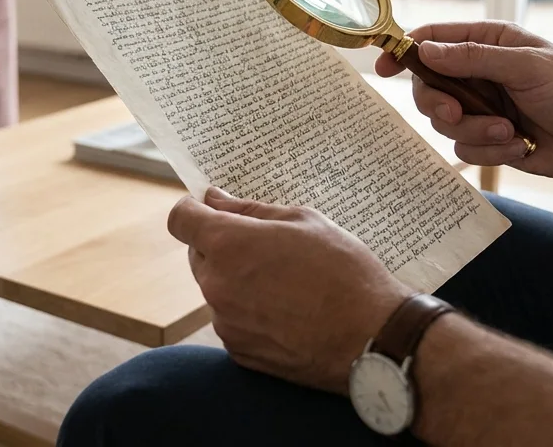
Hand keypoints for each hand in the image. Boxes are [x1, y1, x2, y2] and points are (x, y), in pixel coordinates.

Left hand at [167, 187, 411, 392]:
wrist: (371, 338)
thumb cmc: (344, 272)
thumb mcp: (303, 221)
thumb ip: (249, 210)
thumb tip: (214, 200)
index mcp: (228, 245)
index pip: (181, 219)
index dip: (193, 209)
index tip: (211, 208)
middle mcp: (216, 285)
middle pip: (198, 255)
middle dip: (221, 245)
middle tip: (266, 246)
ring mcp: (225, 322)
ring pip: (217, 289)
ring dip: (237, 280)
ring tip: (286, 282)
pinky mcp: (239, 352)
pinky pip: (232, 321)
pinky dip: (249, 312)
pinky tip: (288, 310)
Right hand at [375, 21, 552, 183]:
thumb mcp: (526, 67)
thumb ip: (473, 58)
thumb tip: (425, 51)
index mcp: (490, 42)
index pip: (434, 40)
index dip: (405, 51)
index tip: (384, 68)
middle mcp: (481, 73)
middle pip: (429, 86)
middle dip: (441, 104)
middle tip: (456, 112)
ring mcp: (483, 107)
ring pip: (444, 123)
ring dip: (476, 131)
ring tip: (511, 133)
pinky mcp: (489, 139)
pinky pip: (465, 147)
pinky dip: (492, 150)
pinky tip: (522, 145)